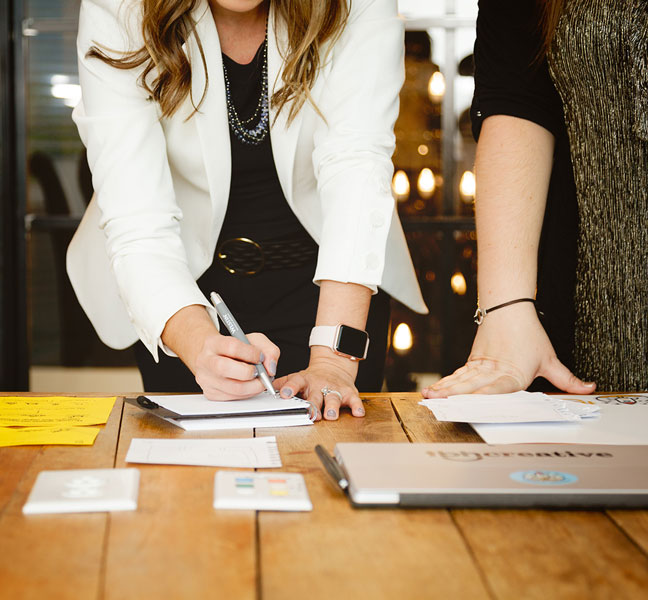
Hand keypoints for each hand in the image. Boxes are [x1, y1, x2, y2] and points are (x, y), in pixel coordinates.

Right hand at [194, 332, 279, 400]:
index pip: (232, 347)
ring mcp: (206, 379)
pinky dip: (247, 393)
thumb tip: (270, 368)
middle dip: (249, 372)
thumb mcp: (253, 340)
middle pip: (225, 368)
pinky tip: (250, 386)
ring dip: (253, 386)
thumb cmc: (235, 348)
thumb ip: (268, 350)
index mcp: (213, 343)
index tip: (260, 357)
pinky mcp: (211, 393)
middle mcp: (205, 360)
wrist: (216, 356)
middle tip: (259, 372)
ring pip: (233, 388)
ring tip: (259, 380)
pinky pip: (233, 398)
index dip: (251, 353)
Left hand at [275, 352, 364, 420]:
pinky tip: (358, 412)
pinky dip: (357, 406)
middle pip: (315, 395)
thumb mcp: (297, 378)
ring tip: (330, 415)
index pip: (295, 382)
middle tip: (310, 413)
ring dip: (332, 407)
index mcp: (305, 381)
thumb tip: (263, 388)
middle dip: (313, 405)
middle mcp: (319, 384)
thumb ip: (283, 384)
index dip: (290, 388)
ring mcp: (334, 388)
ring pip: (333, 398)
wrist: (334, 366)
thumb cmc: (312, 378)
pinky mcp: (349, 392)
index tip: (284, 394)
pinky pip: (354, 399)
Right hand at [422, 304, 595, 396]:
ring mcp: (480, 366)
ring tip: (429, 395)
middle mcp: (493, 371)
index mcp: (513, 374)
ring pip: (460, 379)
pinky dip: (445, 382)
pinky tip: (434, 389)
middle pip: (472, 384)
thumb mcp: (550, 359)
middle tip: (437, 402)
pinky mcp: (472, 362)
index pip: (499, 387)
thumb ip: (567, 379)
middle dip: (453, 395)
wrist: (510, 309)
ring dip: (444, 388)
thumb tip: (590, 388)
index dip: (485, 395)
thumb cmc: (529, 333)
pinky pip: (457, 374)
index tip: (472, 401)